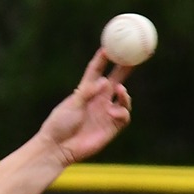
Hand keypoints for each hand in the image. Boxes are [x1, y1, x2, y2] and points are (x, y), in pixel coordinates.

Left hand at [39, 48, 133, 165]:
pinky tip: (113, 113)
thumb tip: (104, 82)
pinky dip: (122, 112)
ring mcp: (106, 113)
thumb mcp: (72, 105)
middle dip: (126, 67)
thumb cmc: (59, 125)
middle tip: (136, 56)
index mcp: (86, 91)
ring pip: (124, 98)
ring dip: (125, 94)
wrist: (58, 148)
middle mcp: (98, 100)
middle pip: (116, 79)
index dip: (103, 58)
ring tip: (120, 91)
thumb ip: (87, 92)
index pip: (97, 70)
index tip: (110, 45)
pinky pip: (124, 116)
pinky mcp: (111, 127)